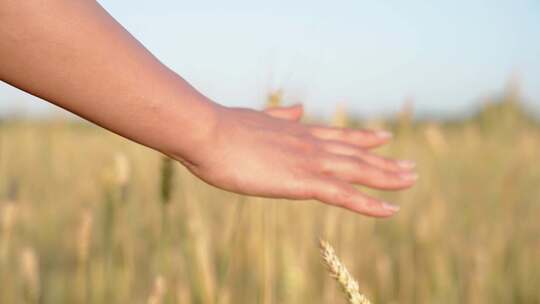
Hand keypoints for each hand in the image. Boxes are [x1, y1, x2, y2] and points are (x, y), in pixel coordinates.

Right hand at [173, 104, 416, 216]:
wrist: (208, 133)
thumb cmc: (222, 129)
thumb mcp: (256, 118)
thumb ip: (280, 115)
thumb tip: (299, 107)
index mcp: (297, 132)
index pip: (338, 136)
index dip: (363, 139)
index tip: (384, 137)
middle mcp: (310, 144)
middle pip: (356, 154)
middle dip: (384, 162)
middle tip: (410, 167)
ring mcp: (309, 161)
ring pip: (358, 171)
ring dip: (387, 177)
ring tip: (411, 180)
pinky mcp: (302, 181)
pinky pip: (344, 195)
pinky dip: (370, 204)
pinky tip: (390, 209)